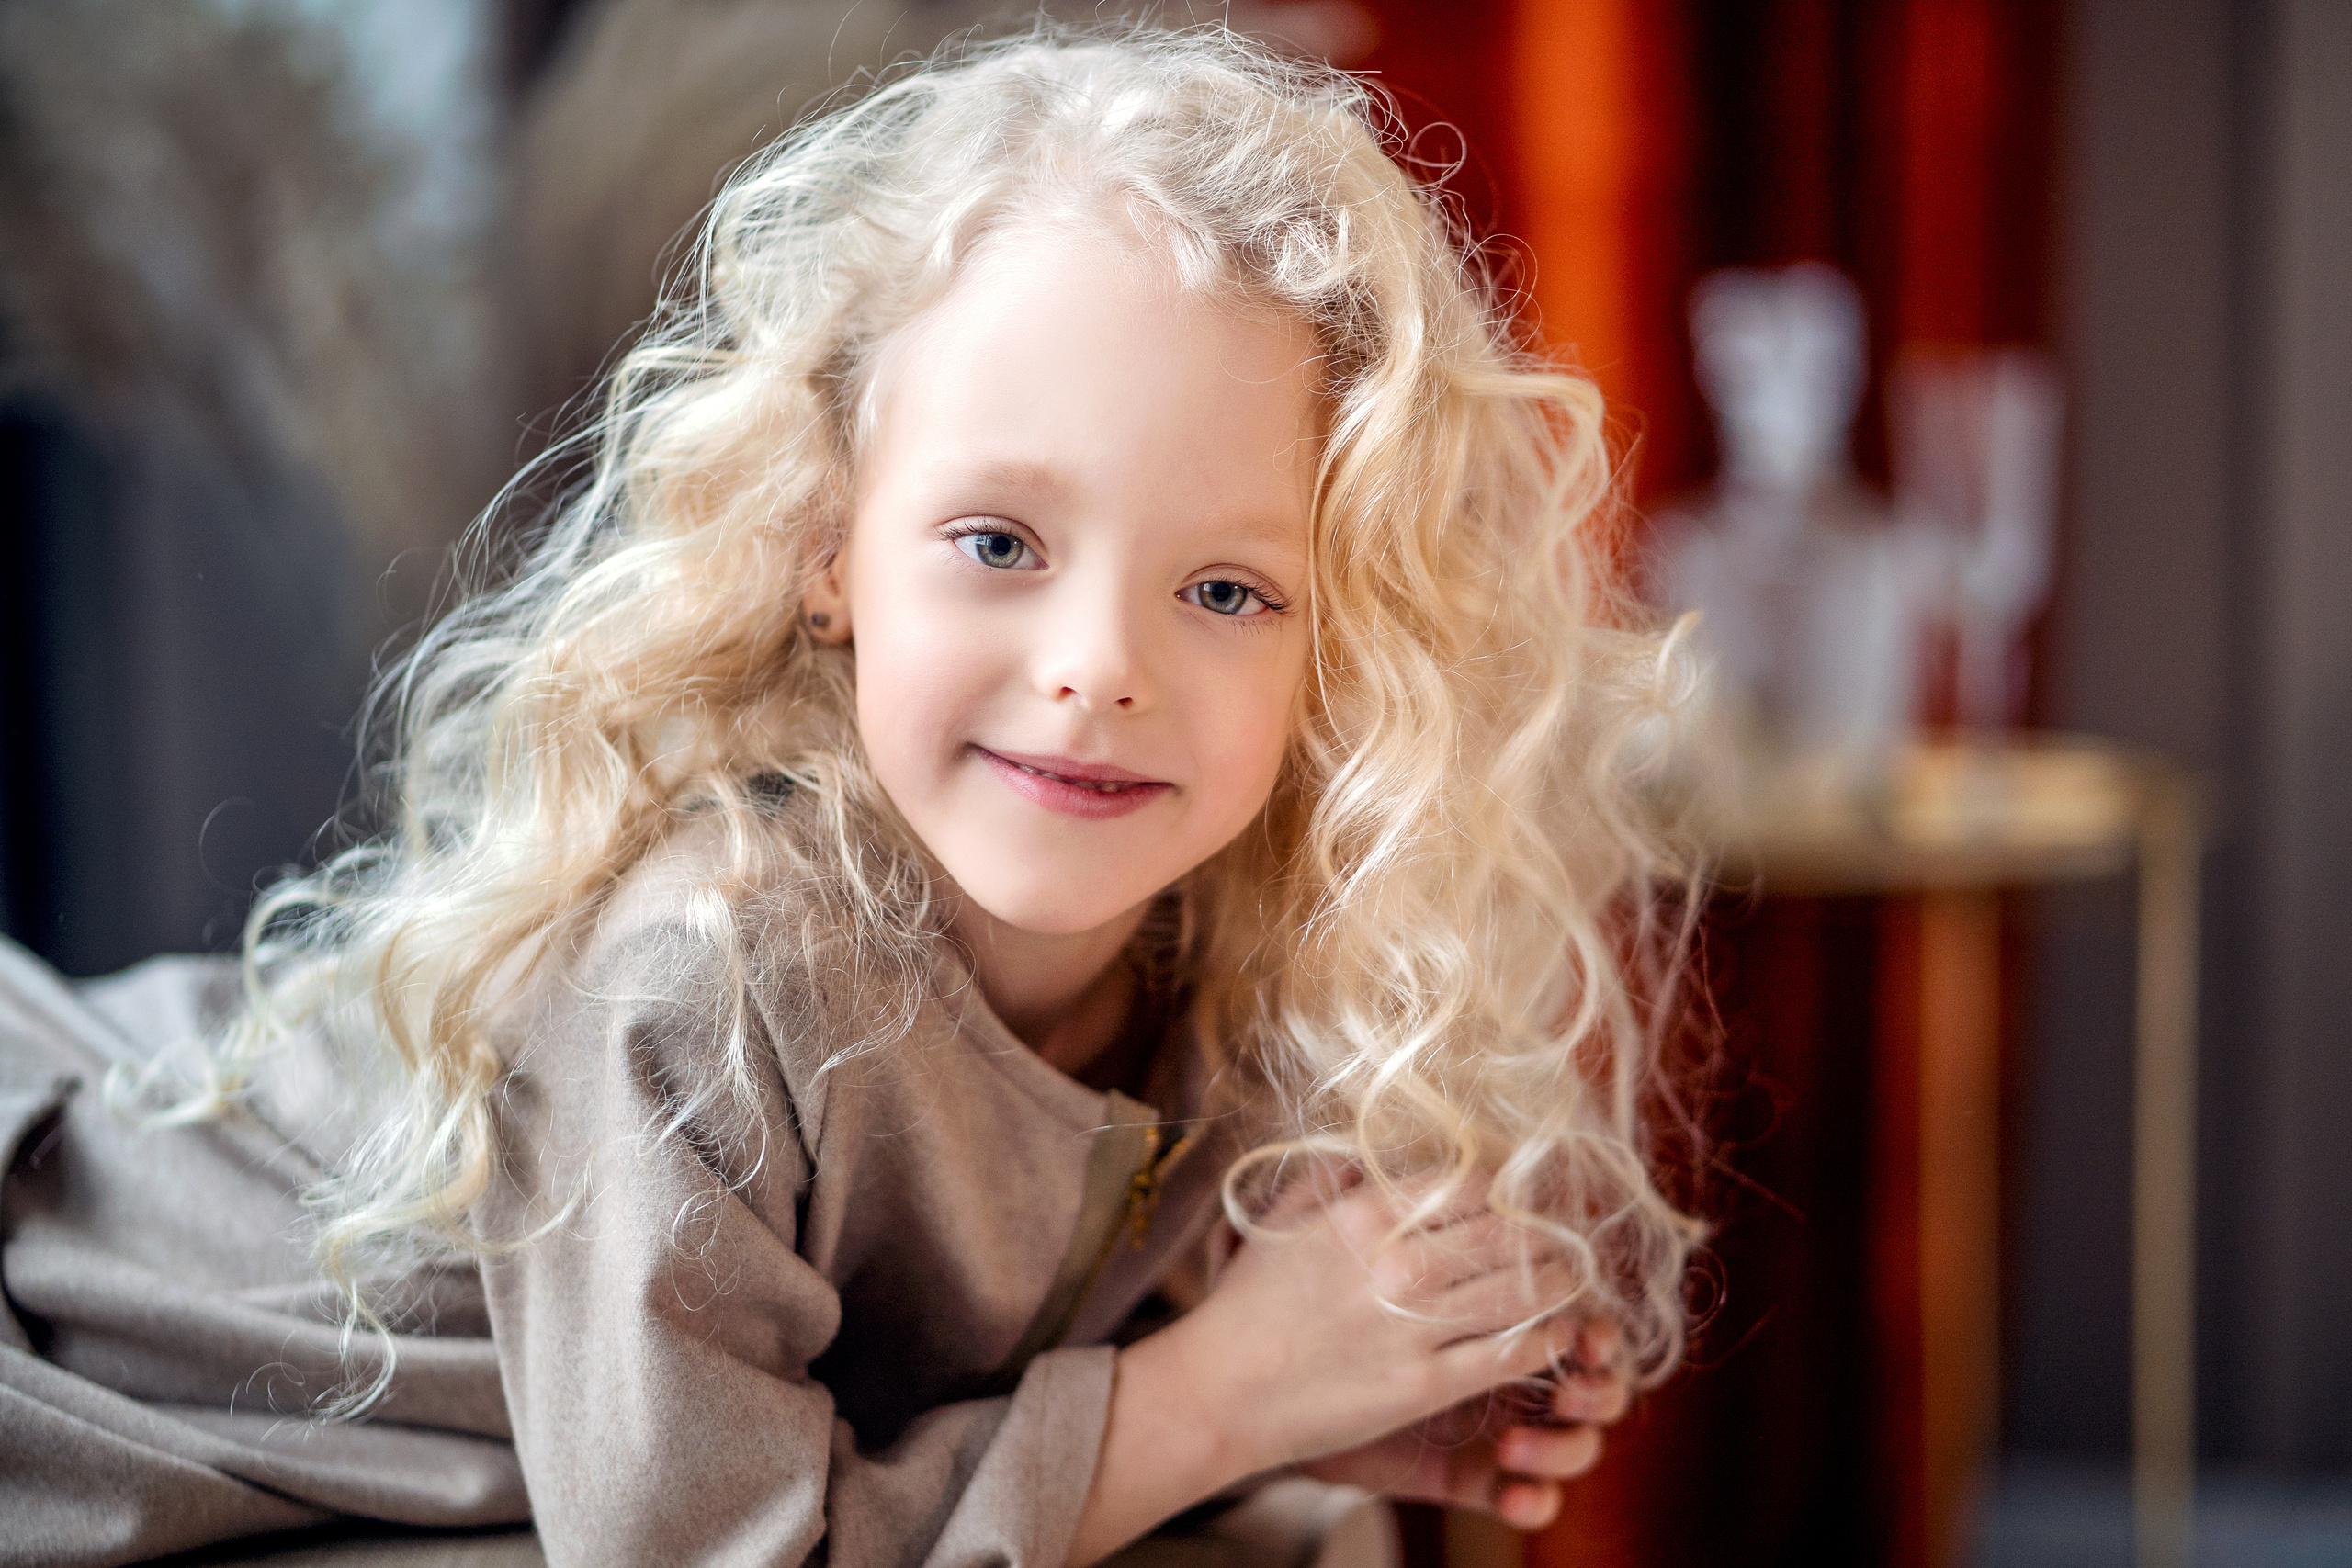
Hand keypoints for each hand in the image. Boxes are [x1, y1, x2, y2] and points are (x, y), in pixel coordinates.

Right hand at [1067, 1173, 1586, 1566]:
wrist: (1218, 1393)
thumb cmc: (1247, 1304)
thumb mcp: (1282, 1220)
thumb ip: (1333, 1179)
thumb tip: (1375, 1152)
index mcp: (1362, 1215)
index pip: (1468, 1181)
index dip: (1506, 1186)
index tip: (1517, 1195)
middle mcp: (1394, 1265)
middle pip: (1507, 1232)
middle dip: (1544, 1231)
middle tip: (1561, 1233)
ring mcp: (1411, 1330)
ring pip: (1520, 1291)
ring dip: (1560, 1280)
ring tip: (1571, 1276)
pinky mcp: (1422, 1389)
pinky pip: (1508, 1355)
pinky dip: (1544, 1339)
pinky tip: (1556, 1331)